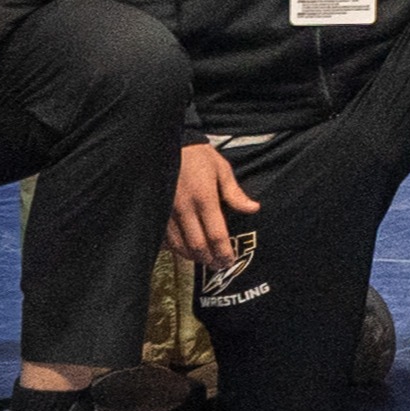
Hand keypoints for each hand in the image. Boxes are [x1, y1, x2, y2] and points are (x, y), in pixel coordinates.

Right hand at [170, 140, 260, 267]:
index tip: (231, 260)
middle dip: (210, 259)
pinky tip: (186, 250)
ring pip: (180, 246)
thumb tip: (253, 209)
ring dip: (194, 257)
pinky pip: (165, 239)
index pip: (216, 234)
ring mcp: (167, 212)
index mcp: (203, 198)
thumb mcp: (221, 169)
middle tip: (219, 266)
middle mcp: (184, 208)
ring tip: (205, 260)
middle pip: (197, 245)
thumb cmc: (197, 156)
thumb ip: (235, 193)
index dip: (224, 251)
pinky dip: (177, 248)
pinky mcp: (156, 213)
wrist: (166, 144)